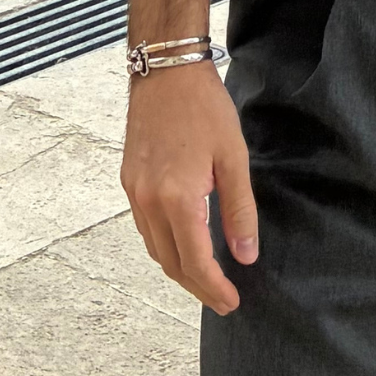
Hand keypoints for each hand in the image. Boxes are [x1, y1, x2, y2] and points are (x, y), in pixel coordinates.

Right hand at [122, 59, 257, 313]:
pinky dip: (165, 245)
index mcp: (177, 199)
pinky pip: (145, 228)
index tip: (232, 302)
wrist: (166, 73)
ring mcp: (135, 193)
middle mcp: (149, 202)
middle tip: (222, 300)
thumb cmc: (204, 109)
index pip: (195, 262)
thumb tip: (245, 255)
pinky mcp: (129, 181)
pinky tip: (184, 243)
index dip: (214, 288)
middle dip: (197, 287)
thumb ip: (239, 210)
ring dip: (179, 269)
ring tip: (206, 278)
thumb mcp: (234, 157)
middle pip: (171, 263)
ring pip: (154, 249)